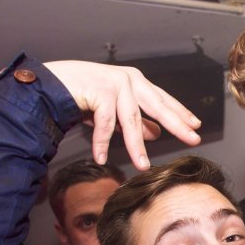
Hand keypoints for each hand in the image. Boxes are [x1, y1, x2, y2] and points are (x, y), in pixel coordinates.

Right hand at [46, 61, 201, 169]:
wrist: (49, 83)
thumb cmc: (81, 94)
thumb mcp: (112, 109)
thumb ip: (134, 119)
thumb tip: (156, 133)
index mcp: (135, 81)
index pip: (163, 99)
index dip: (180, 112)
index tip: (195, 126)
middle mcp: (129, 79)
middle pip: (158, 106)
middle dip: (177, 125)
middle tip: (193, 140)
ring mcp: (115, 82)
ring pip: (130, 120)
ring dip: (136, 146)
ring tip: (143, 166)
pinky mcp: (99, 90)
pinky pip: (105, 123)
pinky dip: (102, 142)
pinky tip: (101, 158)